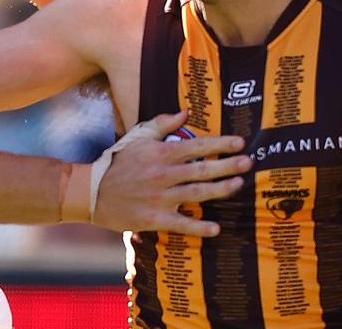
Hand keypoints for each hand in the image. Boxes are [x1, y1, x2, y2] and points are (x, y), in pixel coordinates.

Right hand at [92, 112, 252, 236]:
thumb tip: (186, 112)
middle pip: (201, 170)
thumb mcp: (138, 136)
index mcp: (160, 153)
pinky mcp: (154, 219)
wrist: (93, 191)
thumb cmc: (119, 161)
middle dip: (227, 165)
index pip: (196, 146)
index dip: (220, 144)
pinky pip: (181, 224)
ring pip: (196, 194)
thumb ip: (162, 124)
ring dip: (219, 190)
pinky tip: (216, 228)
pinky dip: (199, 227)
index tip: (240, 142)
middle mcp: (163, 174)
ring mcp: (159, 198)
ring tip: (238, 185)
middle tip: (248, 162)